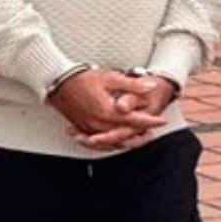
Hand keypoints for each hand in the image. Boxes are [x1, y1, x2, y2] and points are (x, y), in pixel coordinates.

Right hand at [48, 68, 165, 137]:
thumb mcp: (111, 78)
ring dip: (128, 141)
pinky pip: (100, 142)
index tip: (161, 121)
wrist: (58, 82)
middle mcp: (99, 124)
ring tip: (139, 137)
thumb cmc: (82, 79)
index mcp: (107, 112)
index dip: (151, 121)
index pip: (135, 120)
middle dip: (141, 134)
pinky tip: (116, 141)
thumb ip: (133, 85)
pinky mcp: (83, 129)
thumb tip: (150, 87)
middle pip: (126, 135)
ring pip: (113, 142)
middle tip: (153, 131)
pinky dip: (112, 143)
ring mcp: (90, 129)